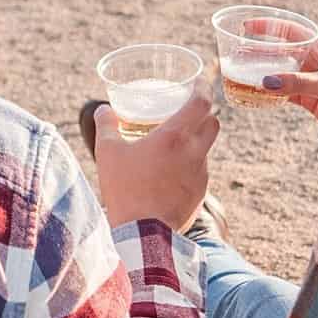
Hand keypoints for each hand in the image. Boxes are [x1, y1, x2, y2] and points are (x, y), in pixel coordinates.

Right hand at [94, 92, 220, 233]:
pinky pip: (200, 170)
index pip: (202, 102)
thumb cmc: (125, 190)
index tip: (197, 82)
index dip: (202, 88)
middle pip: (213, 122)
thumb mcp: (108, 153)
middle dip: (204, 113)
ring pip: (206, 147)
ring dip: (196, 140)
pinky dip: (190, 165)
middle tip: (187, 111)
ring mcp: (201, 174)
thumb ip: (106, 125)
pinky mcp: (200, 194)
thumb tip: (103, 109)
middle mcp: (194, 152)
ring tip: (175, 144)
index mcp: (175, 136)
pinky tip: (171, 172)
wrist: (143, 235)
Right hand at [250, 18, 317, 129]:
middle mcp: (316, 61)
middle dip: (262, 52)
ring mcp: (312, 80)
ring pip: (282, 73)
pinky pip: (286, 92)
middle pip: (283, 52)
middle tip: (239, 53)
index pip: (291, 31)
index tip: (248, 26)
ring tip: (242, 73)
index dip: (269, 26)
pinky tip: (257, 93)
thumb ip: (297, 83)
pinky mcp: (311, 98)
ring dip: (264, 74)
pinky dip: (272, 93)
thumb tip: (265, 82)